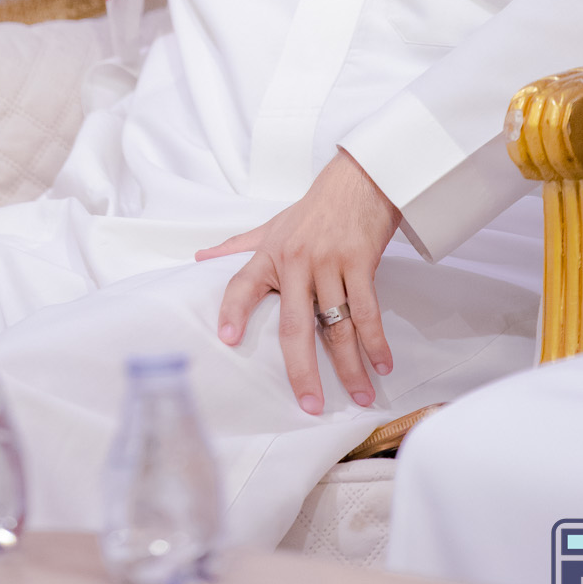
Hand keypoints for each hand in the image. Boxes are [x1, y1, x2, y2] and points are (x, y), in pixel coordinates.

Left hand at [195, 150, 399, 414]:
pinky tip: (381, 364)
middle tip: (310, 404)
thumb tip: (200, 258)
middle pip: (295, 325)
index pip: (243, 284)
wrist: (360, 178)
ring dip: (351, 365)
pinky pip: (367, 311)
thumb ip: (238, 246)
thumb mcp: (272, 224)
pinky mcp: (360, 262)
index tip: (228, 339)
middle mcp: (296, 260)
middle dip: (303, 370)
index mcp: (271, 253)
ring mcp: (329, 262)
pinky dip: (376, 341)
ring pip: (338, 325)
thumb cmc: (315, 207)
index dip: (233, 310)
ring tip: (360, 395)